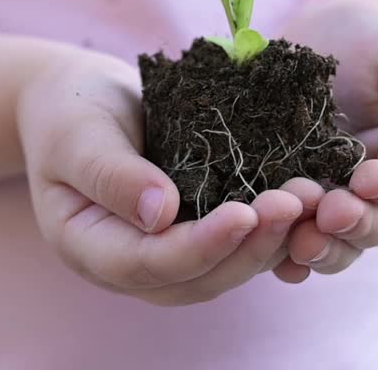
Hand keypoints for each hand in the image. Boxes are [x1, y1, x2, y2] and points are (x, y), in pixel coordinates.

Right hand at [17, 50, 304, 304]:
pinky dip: (272, 226)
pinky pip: (237, 242)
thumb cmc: (68, 112)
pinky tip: (306, 195)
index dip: (201, 245)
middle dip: (250, 245)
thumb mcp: (78, 134)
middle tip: (295, 202)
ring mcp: (166, 254)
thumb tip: (161, 214)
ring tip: (310, 196)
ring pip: (226, 267)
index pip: (150, 263)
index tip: (246, 213)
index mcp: (89, 247)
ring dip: (272, 239)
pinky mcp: (195, 231)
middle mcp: (131, 264)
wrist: (75, 100)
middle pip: (198, 277)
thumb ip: (111, 174)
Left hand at [272, 0, 377, 281]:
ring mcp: (335, 203)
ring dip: (320, 246)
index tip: (368, 179)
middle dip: (355, 222)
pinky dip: (285, 256)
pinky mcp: (294, 206)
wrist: (320, 42)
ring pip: (338, 241)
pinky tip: (272, 260)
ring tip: (297, 241)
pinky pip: (293, 240)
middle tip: (328, 213)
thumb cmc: (374, 43)